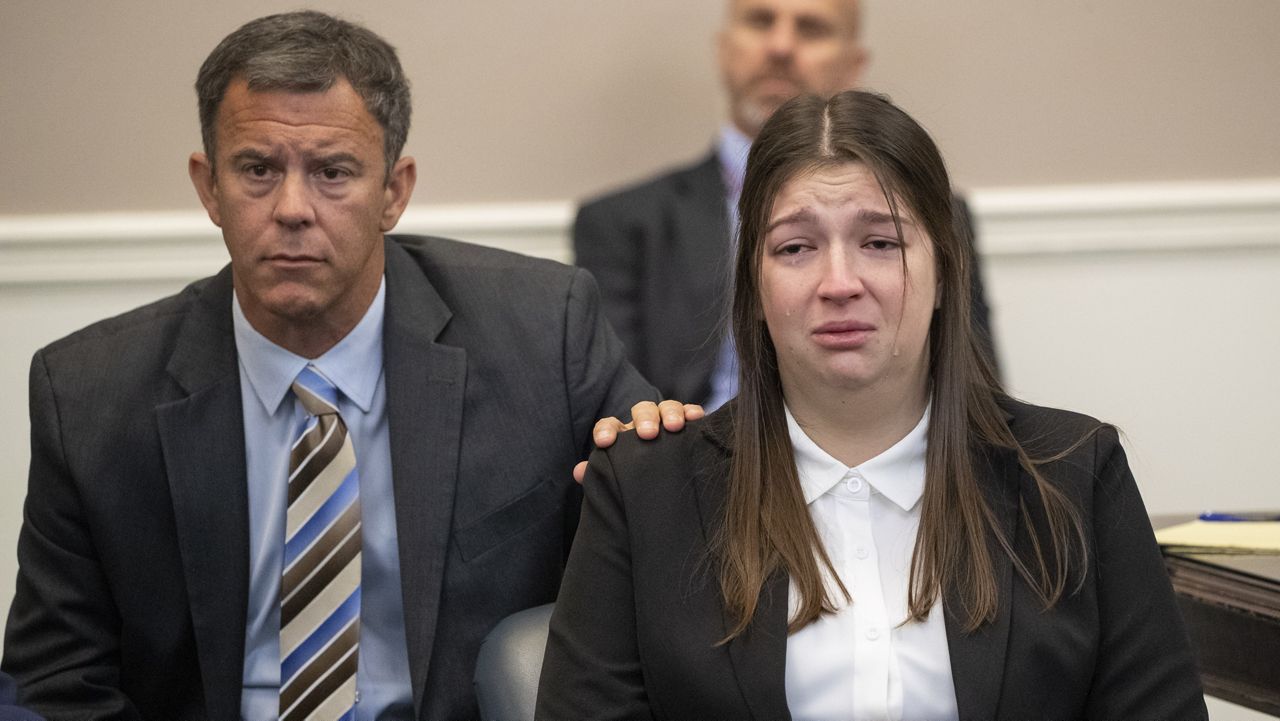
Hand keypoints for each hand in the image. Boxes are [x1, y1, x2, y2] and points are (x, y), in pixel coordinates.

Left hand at [573, 400, 704, 482]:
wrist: (665, 496)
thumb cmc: (636, 486)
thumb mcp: (618, 485)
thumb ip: (599, 477)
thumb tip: (579, 472)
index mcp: (623, 437)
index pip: (609, 426)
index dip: (605, 431)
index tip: (604, 443)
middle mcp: (644, 425)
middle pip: (641, 410)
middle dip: (644, 419)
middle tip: (647, 434)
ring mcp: (667, 423)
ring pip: (666, 407)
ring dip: (670, 413)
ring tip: (674, 426)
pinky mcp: (689, 426)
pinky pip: (691, 412)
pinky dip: (693, 412)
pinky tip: (697, 418)